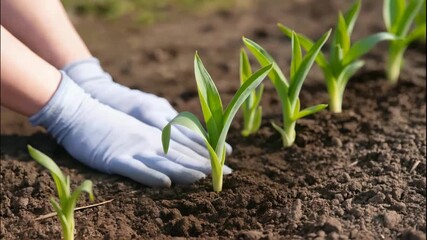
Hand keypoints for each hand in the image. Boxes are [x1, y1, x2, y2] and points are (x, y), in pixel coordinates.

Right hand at [30, 73, 231, 186]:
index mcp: (156, 135)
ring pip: (163, 161)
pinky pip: (135, 169)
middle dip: (206, 164)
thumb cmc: (110, 121)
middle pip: (181, 154)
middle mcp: (149, 141)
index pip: (186, 146)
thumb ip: (157, 136)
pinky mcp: (114, 158)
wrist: (80, 111)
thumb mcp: (138, 127)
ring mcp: (133, 149)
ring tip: (204, 177)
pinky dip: (150, 175)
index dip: (208, 155)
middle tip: (230, 173)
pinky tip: (165, 182)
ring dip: (185, 170)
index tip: (229, 162)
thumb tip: (175, 145)